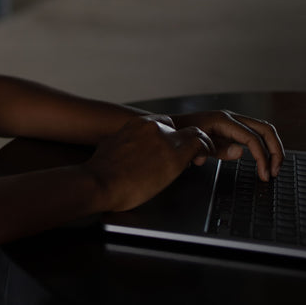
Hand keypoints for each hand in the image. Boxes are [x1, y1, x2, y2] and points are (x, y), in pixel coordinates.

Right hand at [84, 114, 213, 211]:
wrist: (100, 181)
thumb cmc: (100, 172)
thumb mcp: (108, 147)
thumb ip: (121, 143)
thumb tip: (119, 147)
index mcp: (136, 125)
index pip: (163, 124)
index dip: (171, 137)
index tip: (172, 148)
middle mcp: (152, 127)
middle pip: (179, 129)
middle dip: (184, 142)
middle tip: (189, 157)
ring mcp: (165, 139)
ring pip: (195, 134)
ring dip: (200, 146)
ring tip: (201, 157)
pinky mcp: (175, 155)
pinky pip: (200, 145)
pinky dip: (206, 150)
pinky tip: (203, 159)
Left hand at [170, 110, 283, 180]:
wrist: (167, 127)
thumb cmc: (178, 135)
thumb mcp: (196, 145)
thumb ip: (217, 149)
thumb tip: (240, 151)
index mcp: (223, 120)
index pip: (252, 138)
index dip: (262, 157)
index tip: (265, 174)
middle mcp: (230, 118)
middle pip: (265, 130)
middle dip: (275, 150)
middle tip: (275, 171)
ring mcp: (232, 122)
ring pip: (262, 131)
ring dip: (272, 148)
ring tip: (272, 168)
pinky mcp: (231, 128)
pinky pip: (253, 134)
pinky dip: (262, 147)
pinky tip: (263, 160)